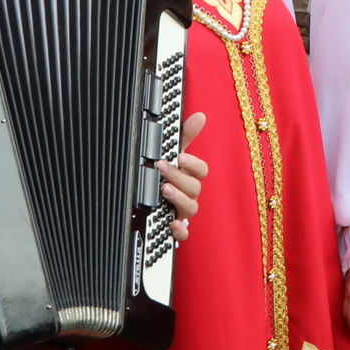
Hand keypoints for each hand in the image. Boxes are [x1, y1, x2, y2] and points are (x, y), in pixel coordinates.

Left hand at [159, 112, 210, 244]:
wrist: (148, 206)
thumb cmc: (167, 177)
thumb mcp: (172, 155)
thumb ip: (185, 136)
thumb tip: (200, 115)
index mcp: (190, 177)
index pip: (201, 171)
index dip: (193, 164)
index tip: (180, 157)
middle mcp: (189, 195)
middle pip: (195, 188)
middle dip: (179, 177)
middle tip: (162, 167)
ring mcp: (183, 212)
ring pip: (191, 208)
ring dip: (178, 198)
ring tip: (163, 189)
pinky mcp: (174, 229)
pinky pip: (183, 234)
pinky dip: (178, 229)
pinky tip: (170, 222)